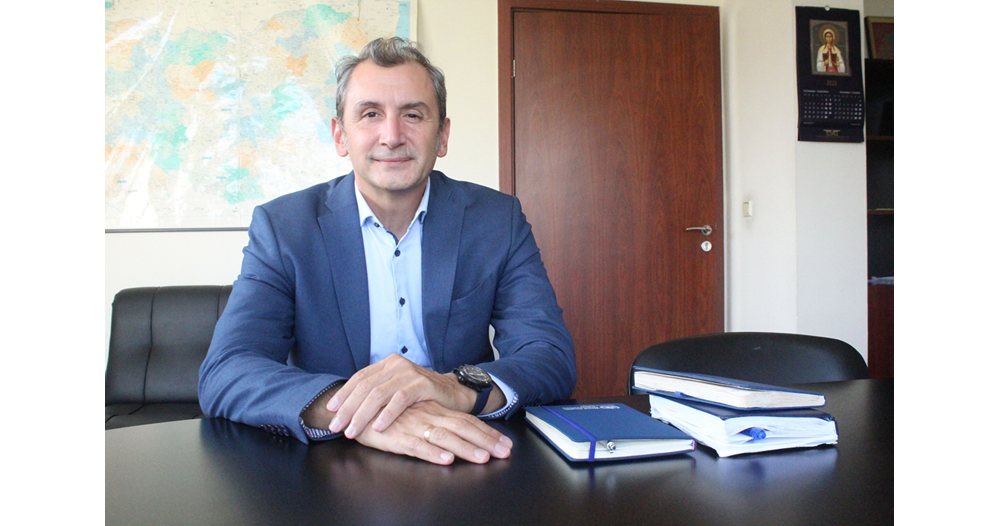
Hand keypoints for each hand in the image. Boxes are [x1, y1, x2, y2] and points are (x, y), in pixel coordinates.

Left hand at [327, 355, 472, 438]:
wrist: (454, 393)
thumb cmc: (422, 396)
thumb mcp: (397, 389)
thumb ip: (378, 392)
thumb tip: (349, 408)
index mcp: (387, 364)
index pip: (359, 378)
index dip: (343, 394)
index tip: (330, 410)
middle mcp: (396, 365)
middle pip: (365, 387)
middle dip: (348, 408)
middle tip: (336, 426)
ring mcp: (409, 373)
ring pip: (378, 394)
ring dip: (362, 414)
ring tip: (352, 431)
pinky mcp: (422, 384)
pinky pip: (399, 400)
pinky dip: (386, 414)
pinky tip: (377, 426)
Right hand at [352, 400, 512, 464]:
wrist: (357, 409)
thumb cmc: (390, 415)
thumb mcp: (417, 416)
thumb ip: (437, 422)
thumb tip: (459, 437)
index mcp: (435, 411)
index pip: (467, 421)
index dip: (488, 433)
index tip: (506, 445)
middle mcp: (429, 416)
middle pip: (463, 428)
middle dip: (486, 441)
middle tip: (505, 452)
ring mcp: (414, 426)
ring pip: (445, 437)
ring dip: (465, 448)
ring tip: (482, 458)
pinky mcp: (397, 438)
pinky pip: (417, 446)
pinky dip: (432, 453)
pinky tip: (446, 459)